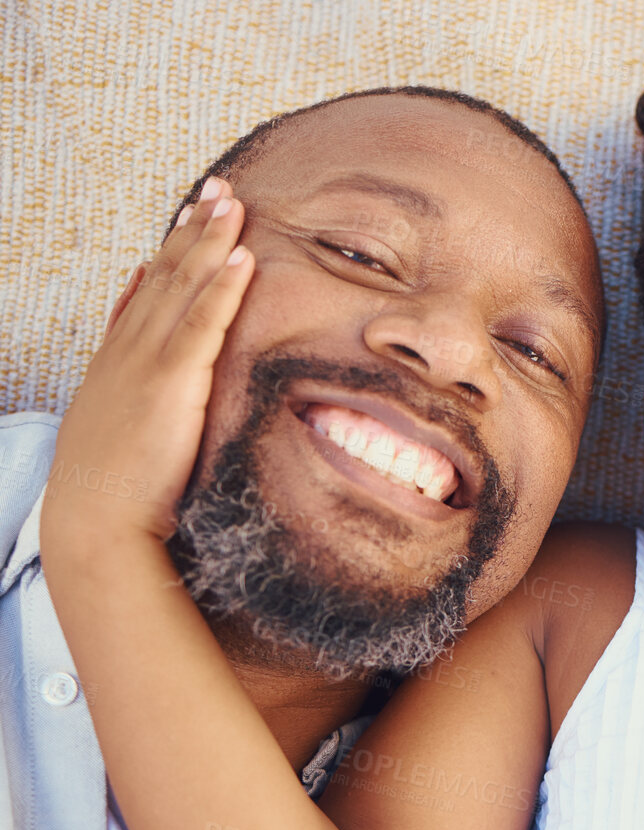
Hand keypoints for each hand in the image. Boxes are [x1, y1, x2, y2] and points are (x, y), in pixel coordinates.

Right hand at [41, 177, 252, 556]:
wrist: (96, 522)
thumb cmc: (115, 491)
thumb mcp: (124, 433)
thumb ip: (140, 399)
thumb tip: (161, 382)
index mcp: (117, 361)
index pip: (146, 292)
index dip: (171, 251)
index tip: (189, 215)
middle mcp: (128, 351)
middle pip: (166, 276)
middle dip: (193, 229)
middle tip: (217, 188)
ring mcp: (147, 362)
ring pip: (183, 287)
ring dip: (210, 241)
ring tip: (233, 202)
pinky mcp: (171, 382)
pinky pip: (202, 323)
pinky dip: (222, 287)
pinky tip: (242, 257)